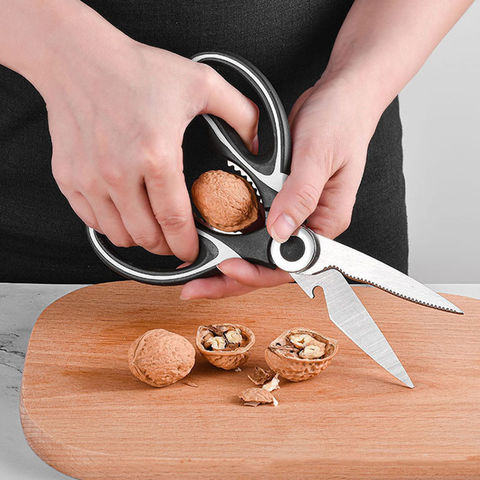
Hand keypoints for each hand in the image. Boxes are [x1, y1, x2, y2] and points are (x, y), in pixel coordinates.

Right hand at [43, 32, 257, 260]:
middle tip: (175, 242)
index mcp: (156, 155)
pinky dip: (111, 227)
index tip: (192, 253)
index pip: (175, 221)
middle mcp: (119, 173)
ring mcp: (89, 178)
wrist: (78, 59)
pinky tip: (124, 215)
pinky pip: (92, 222)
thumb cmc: (135, 70)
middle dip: (166, 248)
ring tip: (151, 230)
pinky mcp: (69, 178)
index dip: (187, 246)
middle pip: (147, 236)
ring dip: (140, 240)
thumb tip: (257, 144)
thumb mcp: (202, 83)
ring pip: (118, 235)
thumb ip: (240, 114)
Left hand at [180, 77, 379, 298]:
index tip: (227, 269)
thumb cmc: (341, 122)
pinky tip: (210, 240)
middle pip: (269, 265)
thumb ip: (300, 195)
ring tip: (195, 272)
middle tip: (196, 286)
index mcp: (327, 222)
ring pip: (258, 250)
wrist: (340, 97)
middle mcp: (309, 224)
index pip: (292, 264)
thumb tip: (279, 232)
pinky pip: (254, 227)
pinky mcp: (279, 201)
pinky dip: (232, 236)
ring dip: (228, 262)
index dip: (257, 273)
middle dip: (231, 279)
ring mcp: (293, 214)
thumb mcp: (318, 155)